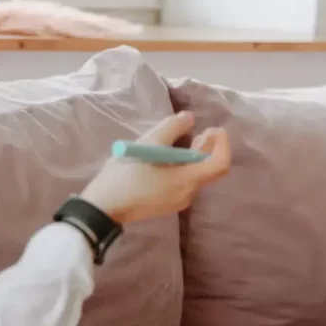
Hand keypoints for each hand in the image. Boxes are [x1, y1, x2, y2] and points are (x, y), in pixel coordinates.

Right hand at [80, 111, 229, 223]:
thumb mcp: (147, 144)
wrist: (103, 207)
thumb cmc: (126, 175)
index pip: (221, 164)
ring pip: (197, 175)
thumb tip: (189, 118)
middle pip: (209, 169)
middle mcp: (188, 193)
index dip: (223, 145)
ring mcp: (178, 201)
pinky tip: (171, 156)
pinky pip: (185, 182)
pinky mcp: (167, 203)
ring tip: (188, 140)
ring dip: (197, 156)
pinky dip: (186, 166)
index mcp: (187, 181)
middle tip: (204, 131)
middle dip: (209, 148)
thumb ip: (171, 128)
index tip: (214, 129)